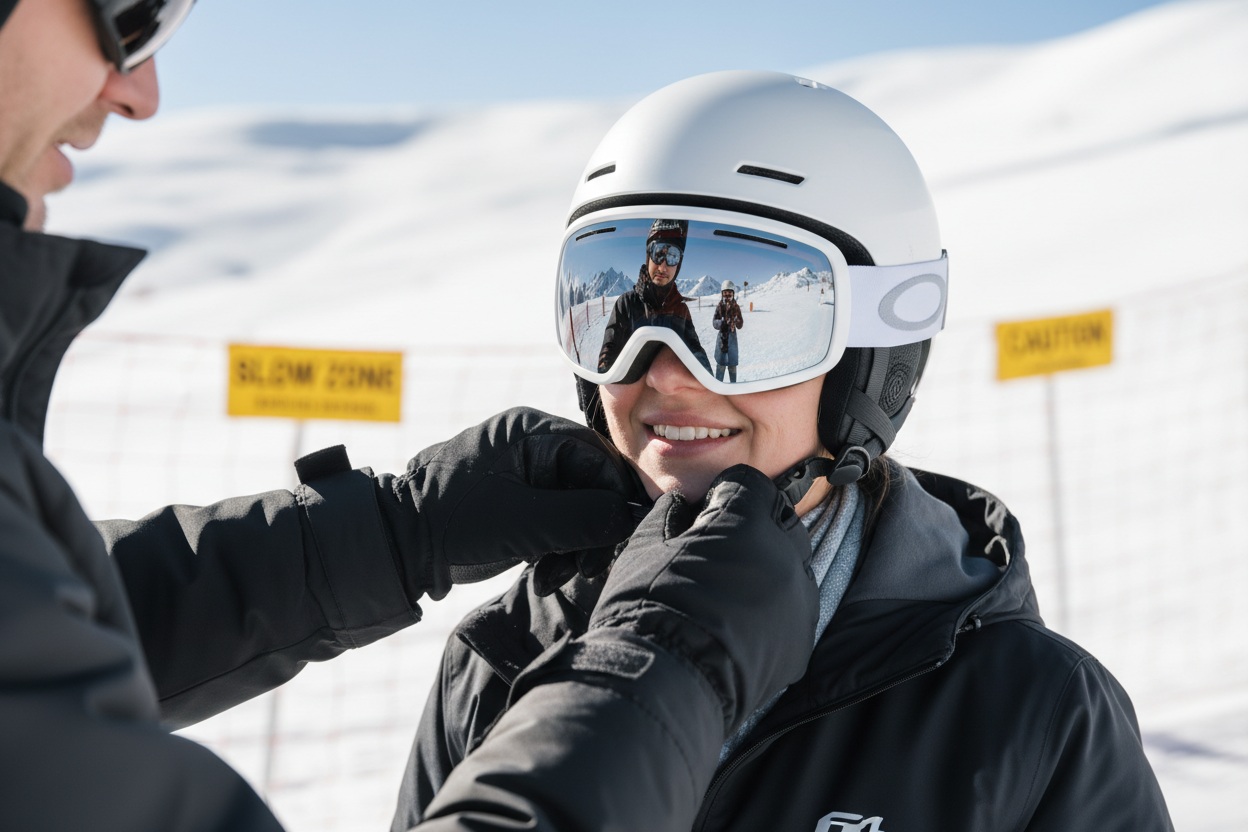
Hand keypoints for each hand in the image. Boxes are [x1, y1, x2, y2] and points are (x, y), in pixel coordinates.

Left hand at [380, 408, 637, 599]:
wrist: (399, 545)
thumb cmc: (455, 522)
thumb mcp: (525, 522)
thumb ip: (582, 518)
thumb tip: (628, 519)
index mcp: (534, 432)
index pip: (600, 461)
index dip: (615, 501)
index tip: (617, 540)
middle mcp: (534, 446)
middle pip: (591, 487)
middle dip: (591, 533)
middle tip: (584, 570)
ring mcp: (526, 476)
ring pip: (577, 510)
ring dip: (574, 549)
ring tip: (554, 579)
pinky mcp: (519, 504)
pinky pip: (557, 523)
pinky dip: (557, 552)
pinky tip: (544, 576)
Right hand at [587, 465, 817, 732]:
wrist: (668, 683)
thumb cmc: (650, 608)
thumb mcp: (644, 548)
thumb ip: (667, 516)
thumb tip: (678, 506)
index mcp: (747, 522)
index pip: (750, 484)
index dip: (725, 493)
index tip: (706, 511)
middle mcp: (784, 554)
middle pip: (781, 520)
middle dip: (755, 525)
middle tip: (720, 548)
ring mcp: (799, 600)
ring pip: (793, 567)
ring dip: (768, 569)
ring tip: (731, 591)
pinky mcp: (802, 641)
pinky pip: (794, 612)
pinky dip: (773, 611)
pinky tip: (742, 627)